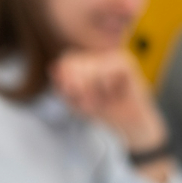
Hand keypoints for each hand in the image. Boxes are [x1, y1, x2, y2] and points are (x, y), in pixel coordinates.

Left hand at [49, 49, 166, 151]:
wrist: (127, 125)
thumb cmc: (103, 111)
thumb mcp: (75, 102)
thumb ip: (63, 86)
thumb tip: (53, 68)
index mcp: (86, 63)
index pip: (67, 60)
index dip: (65, 76)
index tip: (69, 94)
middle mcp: (99, 57)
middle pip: (77, 62)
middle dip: (78, 87)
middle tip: (87, 103)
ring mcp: (113, 58)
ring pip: (91, 67)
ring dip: (91, 89)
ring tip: (100, 101)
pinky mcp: (126, 63)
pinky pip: (107, 71)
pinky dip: (105, 86)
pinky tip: (112, 93)